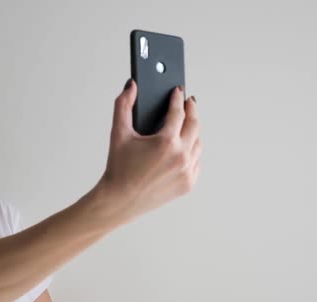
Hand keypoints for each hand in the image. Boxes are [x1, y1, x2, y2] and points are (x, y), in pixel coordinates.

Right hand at [95, 78, 201, 223]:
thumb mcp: (118, 134)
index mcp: (166, 143)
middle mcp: (181, 157)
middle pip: (194, 125)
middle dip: (191, 110)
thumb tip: (131, 86)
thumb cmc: (118, 168)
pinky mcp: (188, 184)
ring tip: (186, 123)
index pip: (178, 112)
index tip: (178, 90)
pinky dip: (192, 151)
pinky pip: (196, 161)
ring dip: (193, 131)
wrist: (119, 201)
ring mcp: (187, 172)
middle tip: (188, 102)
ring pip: (197, 143)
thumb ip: (123, 105)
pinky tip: (185, 145)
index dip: (177, 98)